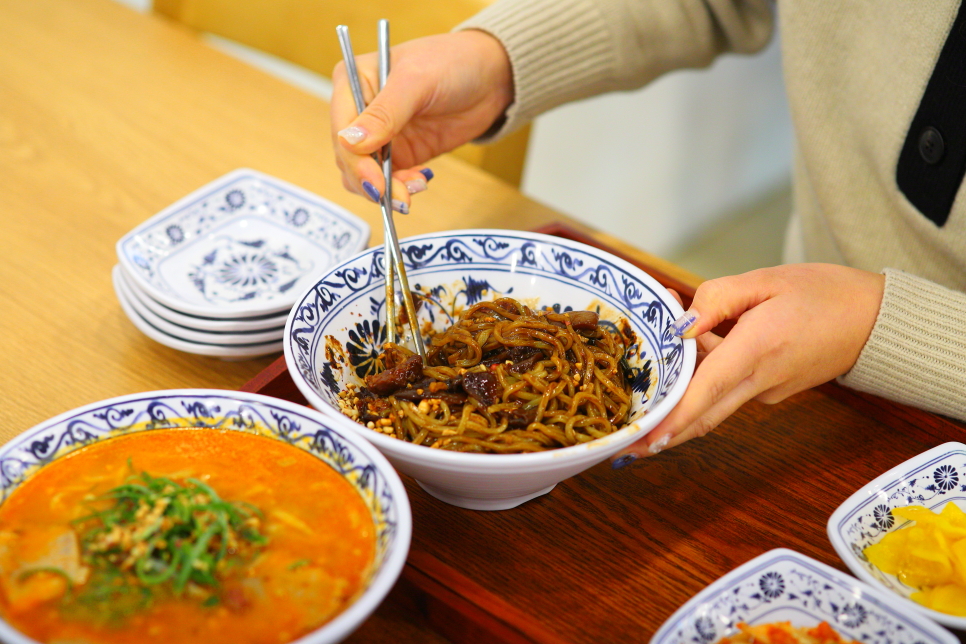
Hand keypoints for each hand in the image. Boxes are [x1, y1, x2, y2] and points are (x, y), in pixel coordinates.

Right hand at [330, 30, 513, 212]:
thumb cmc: (453, 62)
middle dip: (373, 180)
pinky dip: (400, 188)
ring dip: (386, 188)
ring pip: (364, 174)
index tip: (375, 181)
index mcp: (353, 81)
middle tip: (400, 195)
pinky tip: (420, 181)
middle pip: (348, 157)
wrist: (490, 77)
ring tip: (416, 186)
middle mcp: (360, 110)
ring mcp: (380, 135)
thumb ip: (385, 113)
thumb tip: (350, 141)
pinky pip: (388, 180)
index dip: (355, 160)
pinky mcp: (400, 153)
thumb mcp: (417, 81)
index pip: (341, 129)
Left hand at [613, 264, 884, 462]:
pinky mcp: (771, 392)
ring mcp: (766, 392)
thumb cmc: (823, 293)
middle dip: (665, 433)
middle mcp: (760, 380)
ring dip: (682, 394)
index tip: (647, 440)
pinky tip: (697, 343)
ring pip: (713, 403)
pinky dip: (706, 377)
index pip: (707, 390)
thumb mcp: (766, 279)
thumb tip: (680, 324)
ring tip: (655, 362)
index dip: (674, 417)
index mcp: (758, 349)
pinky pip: (729, 390)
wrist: (875, 321)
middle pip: (703, 415)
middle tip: (627, 444)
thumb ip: (717, 297)